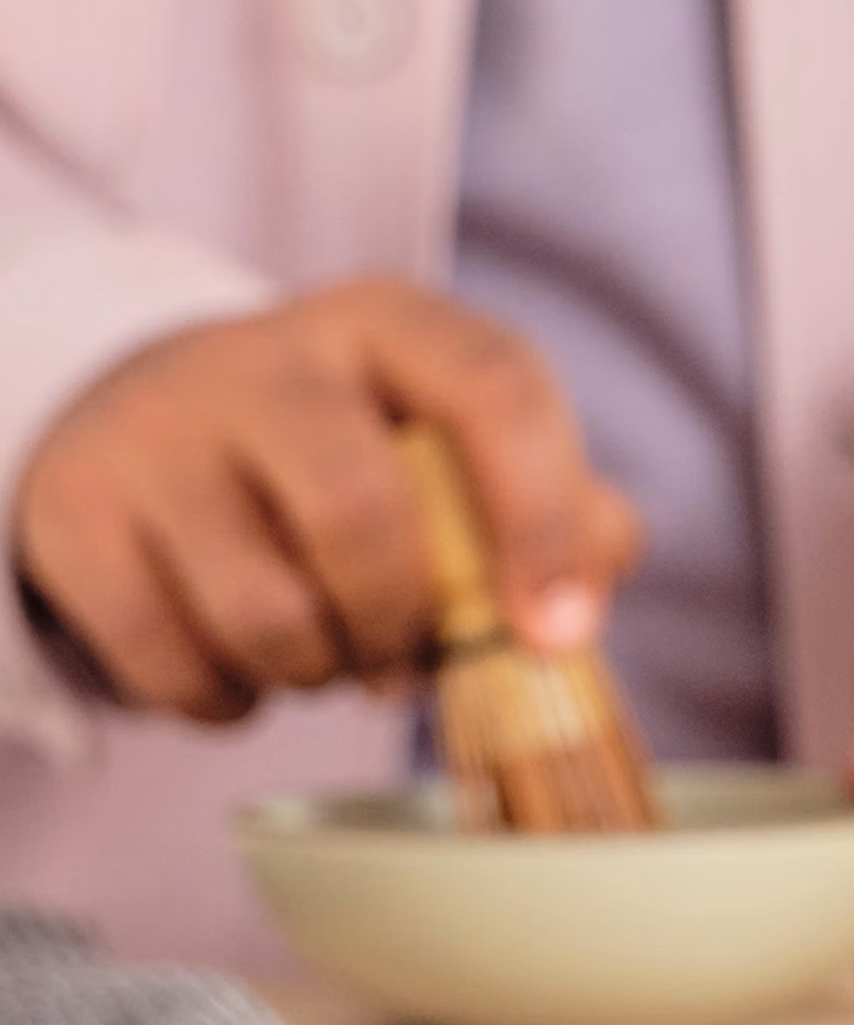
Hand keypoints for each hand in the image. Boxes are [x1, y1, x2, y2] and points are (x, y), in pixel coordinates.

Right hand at [13, 282, 640, 721]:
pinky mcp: (74, 513)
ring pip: (265, 610)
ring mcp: (156, 431)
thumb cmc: (347, 449)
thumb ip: (560, 500)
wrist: (149, 419)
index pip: (495, 390)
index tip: (555, 631)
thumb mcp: (452, 444)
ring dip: (318, 671)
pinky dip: (228, 699)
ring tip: (327, 653)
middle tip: (407, 657)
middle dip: (403, 624)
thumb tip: (607, 558)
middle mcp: (266, 357)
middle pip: (361, 517)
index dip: (542, 521)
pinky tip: (246, 669)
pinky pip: (172, 658)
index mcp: (390, 325)